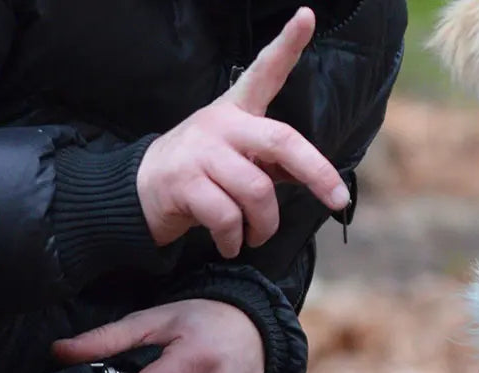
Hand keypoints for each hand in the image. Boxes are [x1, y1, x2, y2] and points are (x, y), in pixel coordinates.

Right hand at [136, 7, 349, 258]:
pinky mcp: (184, 182)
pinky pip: (228, 218)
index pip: (264, 72)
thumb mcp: (239, 160)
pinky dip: (235, 240)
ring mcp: (201, 151)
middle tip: (336, 199)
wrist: (142, 192)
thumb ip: (275, 163)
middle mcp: (221, 124)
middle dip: (317, 173)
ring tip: (255, 236)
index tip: (306, 16)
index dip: (286, 45)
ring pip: (257, 192)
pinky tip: (230, 244)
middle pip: (281, 141)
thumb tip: (319, 179)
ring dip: (264, 226)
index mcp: (237, 112)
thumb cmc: (202, 175)